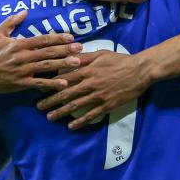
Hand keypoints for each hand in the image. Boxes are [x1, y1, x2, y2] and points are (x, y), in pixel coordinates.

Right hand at [0, 10, 82, 93]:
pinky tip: (64, 83)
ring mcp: (22, 71)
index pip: (42, 39)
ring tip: (77, 62)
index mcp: (18, 44)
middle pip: (48, 52)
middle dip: (66, 49)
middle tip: (80, 47)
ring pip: (47, 66)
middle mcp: (22, 57)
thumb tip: (24, 11)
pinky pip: (39, 83)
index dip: (57, 38)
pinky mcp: (21, 83)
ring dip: (63, 64)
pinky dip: (52, 83)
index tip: (71, 36)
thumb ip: (11, 22)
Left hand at [36, 50, 152, 128]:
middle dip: (51, 101)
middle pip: (67, 93)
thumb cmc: (120, 60)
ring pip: (76, 105)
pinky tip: (71, 126)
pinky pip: (92, 115)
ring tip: (50, 117)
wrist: (140, 70)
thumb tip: (69, 56)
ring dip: (61, 112)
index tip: (39, 89)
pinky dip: (80, 121)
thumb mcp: (101, 53)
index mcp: (87, 70)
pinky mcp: (107, 105)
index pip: (64, 78)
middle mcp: (90, 83)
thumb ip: (84, 57)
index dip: (50, 84)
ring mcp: (99, 95)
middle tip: (39, 107)